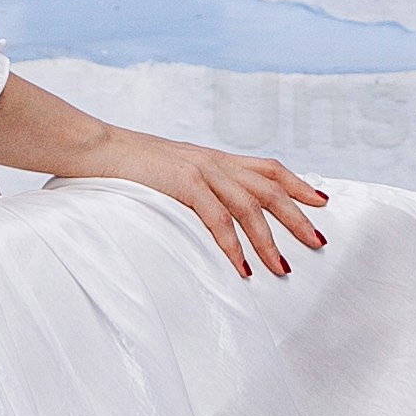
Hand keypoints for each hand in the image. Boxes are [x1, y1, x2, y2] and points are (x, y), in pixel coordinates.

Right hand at [101, 127, 331, 282]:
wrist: (94, 146)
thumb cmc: (126, 165)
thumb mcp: (169, 172)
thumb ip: (194, 187)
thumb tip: (209, 212)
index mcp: (213, 158)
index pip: (267, 168)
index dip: (298, 183)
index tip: (321, 201)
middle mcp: (213, 161)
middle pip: (270, 188)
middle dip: (297, 216)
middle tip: (319, 242)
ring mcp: (200, 170)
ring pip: (249, 206)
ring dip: (269, 240)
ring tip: (282, 268)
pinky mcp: (182, 182)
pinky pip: (217, 218)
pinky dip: (232, 244)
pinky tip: (242, 266)